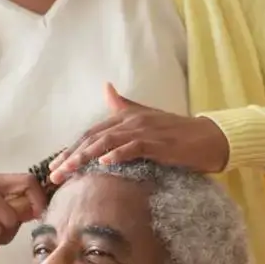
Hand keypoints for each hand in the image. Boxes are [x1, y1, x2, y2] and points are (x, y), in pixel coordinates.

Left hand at [50, 83, 229, 183]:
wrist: (211, 137)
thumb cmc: (177, 131)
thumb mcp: (147, 116)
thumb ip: (124, 106)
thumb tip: (106, 88)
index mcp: (126, 117)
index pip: (91, 133)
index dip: (71, 148)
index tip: (54, 166)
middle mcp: (131, 121)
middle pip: (94, 138)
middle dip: (71, 156)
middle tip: (53, 175)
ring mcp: (145, 130)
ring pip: (108, 142)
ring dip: (86, 156)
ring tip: (69, 170)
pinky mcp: (159, 142)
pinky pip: (135, 147)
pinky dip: (119, 154)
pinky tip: (105, 164)